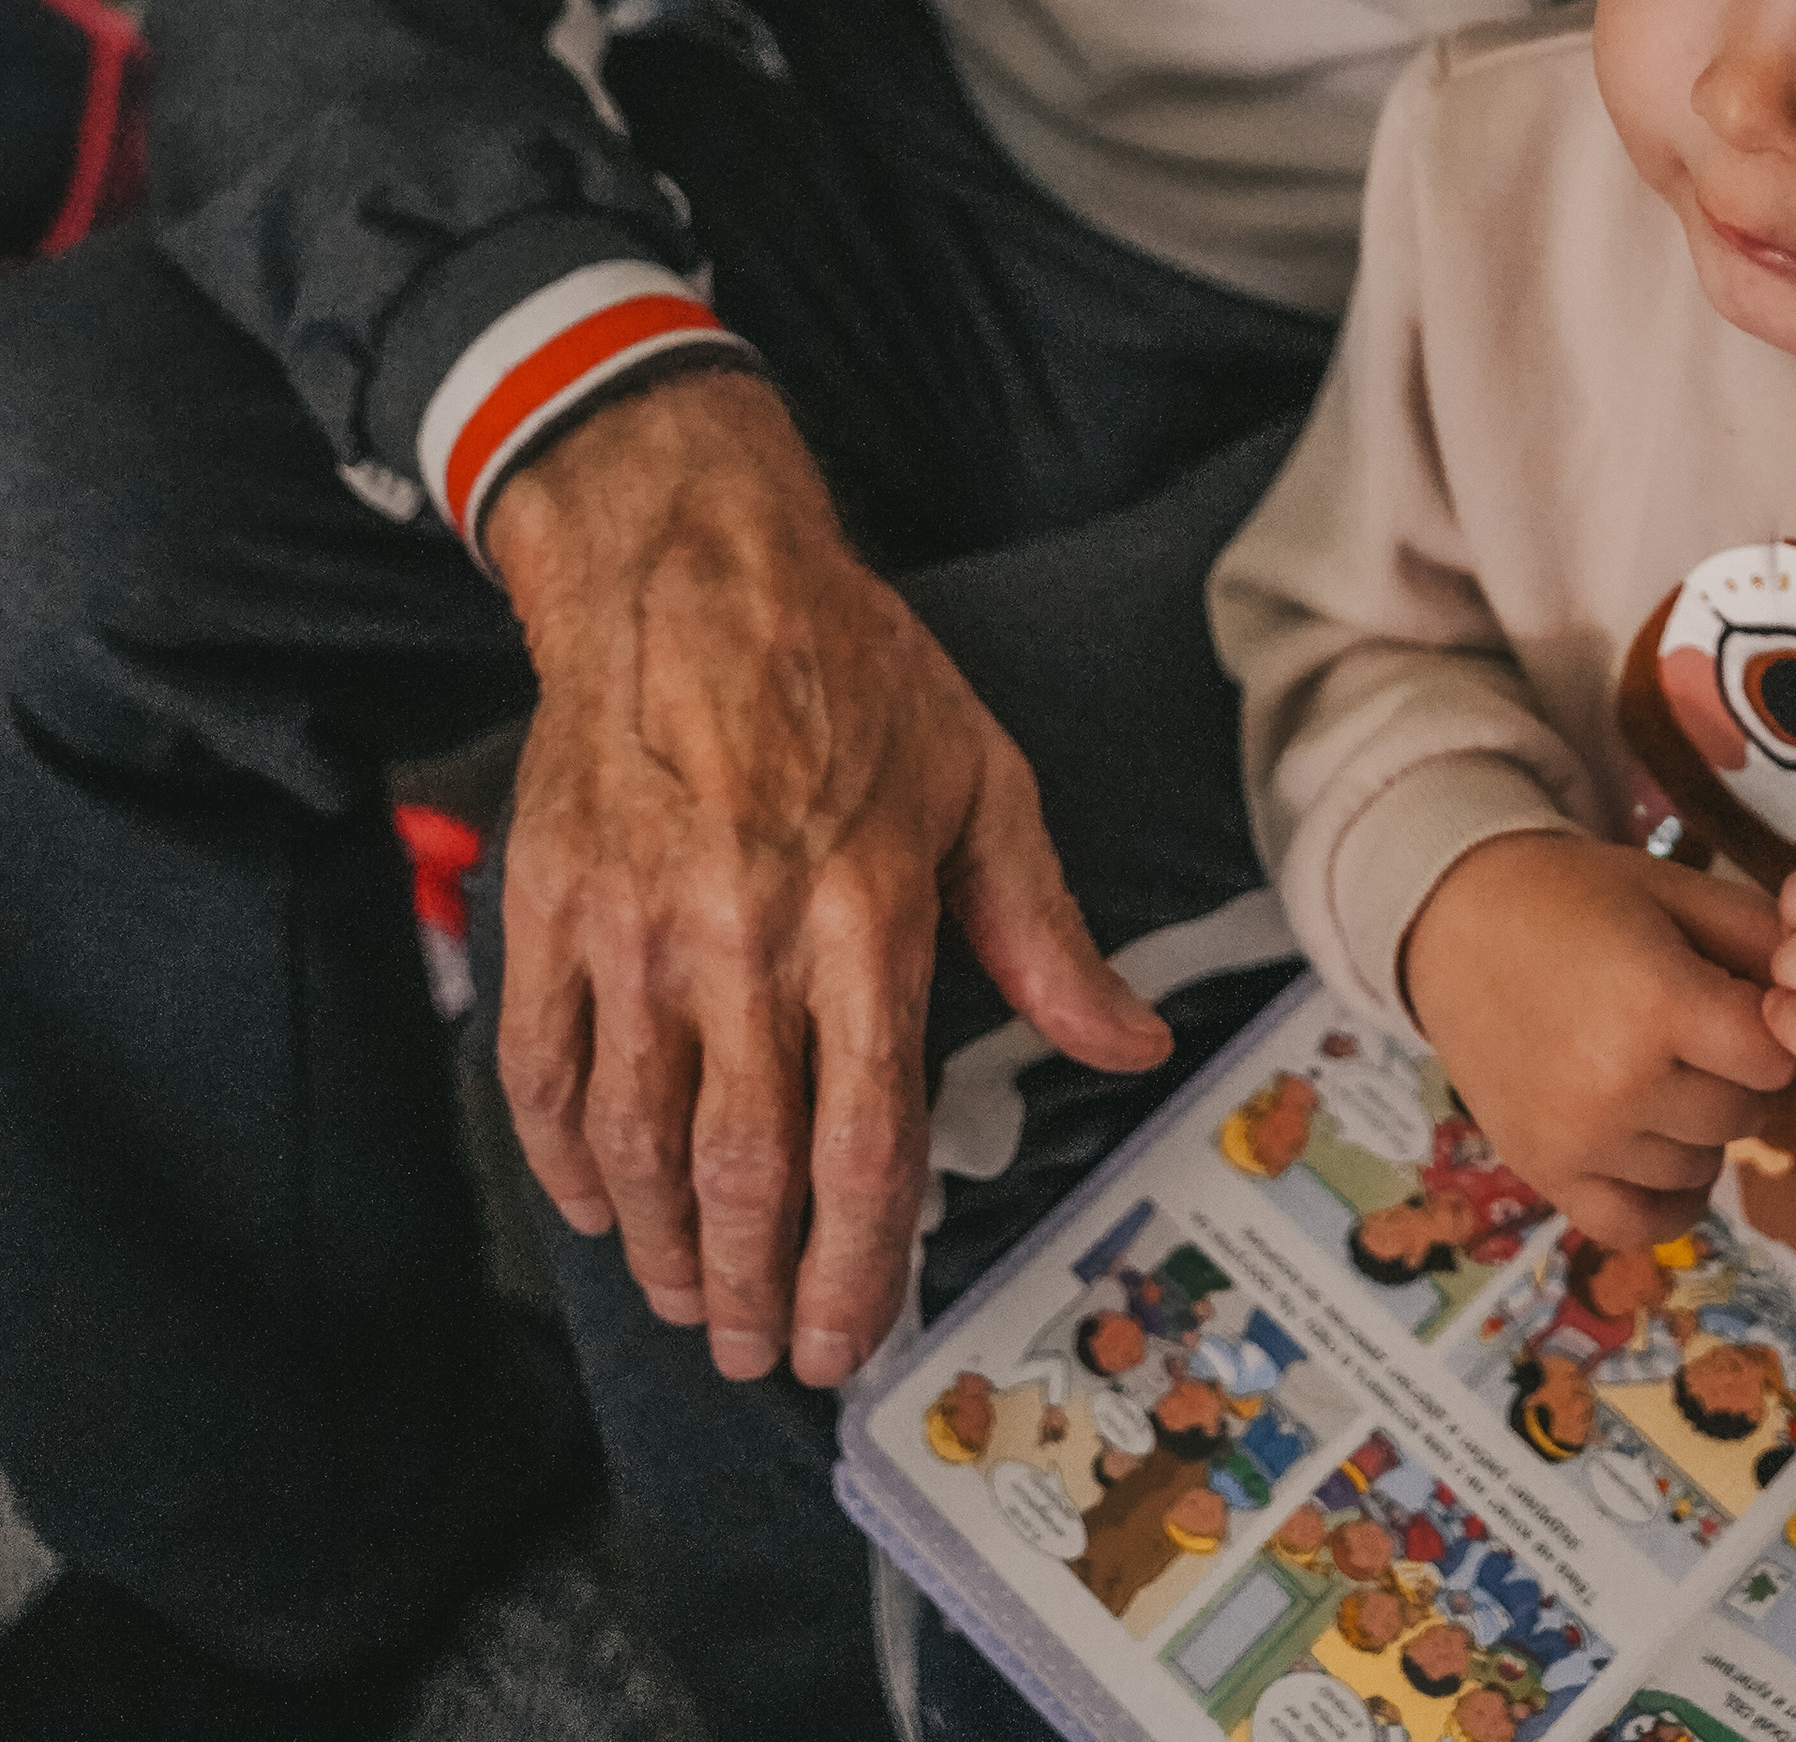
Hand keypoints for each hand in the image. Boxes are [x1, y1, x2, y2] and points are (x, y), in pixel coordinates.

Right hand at [484, 371, 1168, 1386]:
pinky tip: (597, 1203)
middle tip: (758, 1351)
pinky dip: (566, 1163)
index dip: (857, 1267)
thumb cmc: (847, 668)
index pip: (865, 1144)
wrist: (689, 566)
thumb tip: (1129, 1040)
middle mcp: (745, 942)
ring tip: (689, 1297)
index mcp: (866, 919)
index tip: (848, 1337)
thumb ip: (1045, 932)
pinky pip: (544, 1075)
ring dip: (662, 1249)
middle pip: (744, 1173)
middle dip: (752, 1291)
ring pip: (637, 1146)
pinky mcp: (547, 912)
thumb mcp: (980, 780)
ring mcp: (632, 933)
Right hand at [1401, 831, 1793, 1245]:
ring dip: (1699, 1125)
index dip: (1774, 1026)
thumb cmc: (1574, 897)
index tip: (1740, 999)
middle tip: (1692, 1026)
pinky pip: (1643, 1221)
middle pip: (1745, 1113)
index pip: (1777, 1056)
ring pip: (1702, 1163)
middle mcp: (1618, 1083)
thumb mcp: (1672, 889)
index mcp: (1657, 1002)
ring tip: (1655, 1063)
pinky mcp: (1546, 1172)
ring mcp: (1579, 1138)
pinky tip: (1657, 1142)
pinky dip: (1666, 1192)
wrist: (1456, 920)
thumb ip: (1762, 934)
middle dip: (1736, 1072)